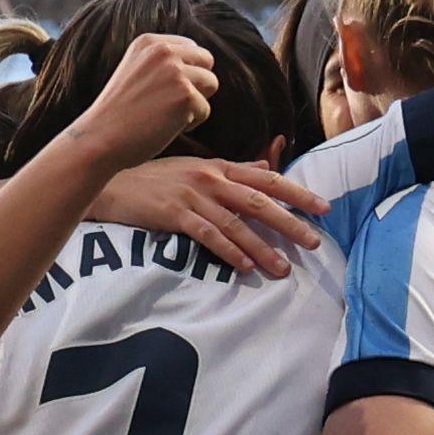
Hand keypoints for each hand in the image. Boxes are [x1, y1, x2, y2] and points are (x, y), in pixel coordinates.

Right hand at [69, 26, 220, 169]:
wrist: (99, 139)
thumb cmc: (118, 114)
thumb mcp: (135, 72)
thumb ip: (162, 63)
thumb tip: (201, 65)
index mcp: (149, 42)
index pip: (191, 48)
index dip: (186, 72)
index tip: (164, 92)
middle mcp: (163, 51)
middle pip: (207, 61)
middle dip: (197, 84)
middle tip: (171, 105)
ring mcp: (175, 72)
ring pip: (211, 84)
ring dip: (195, 103)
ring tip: (168, 116)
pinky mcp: (185, 95)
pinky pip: (205, 110)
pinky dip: (190, 124)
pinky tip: (165, 128)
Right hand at [92, 155, 328, 275]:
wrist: (110, 181)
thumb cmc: (153, 177)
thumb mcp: (195, 167)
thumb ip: (233, 169)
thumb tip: (266, 167)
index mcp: (219, 167)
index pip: (267, 179)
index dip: (297, 193)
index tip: (323, 208)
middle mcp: (210, 179)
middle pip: (259, 201)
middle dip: (290, 222)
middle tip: (314, 242)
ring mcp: (193, 196)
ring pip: (237, 224)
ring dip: (262, 248)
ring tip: (283, 268)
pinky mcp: (174, 214)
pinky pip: (208, 235)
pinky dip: (228, 251)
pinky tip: (245, 267)